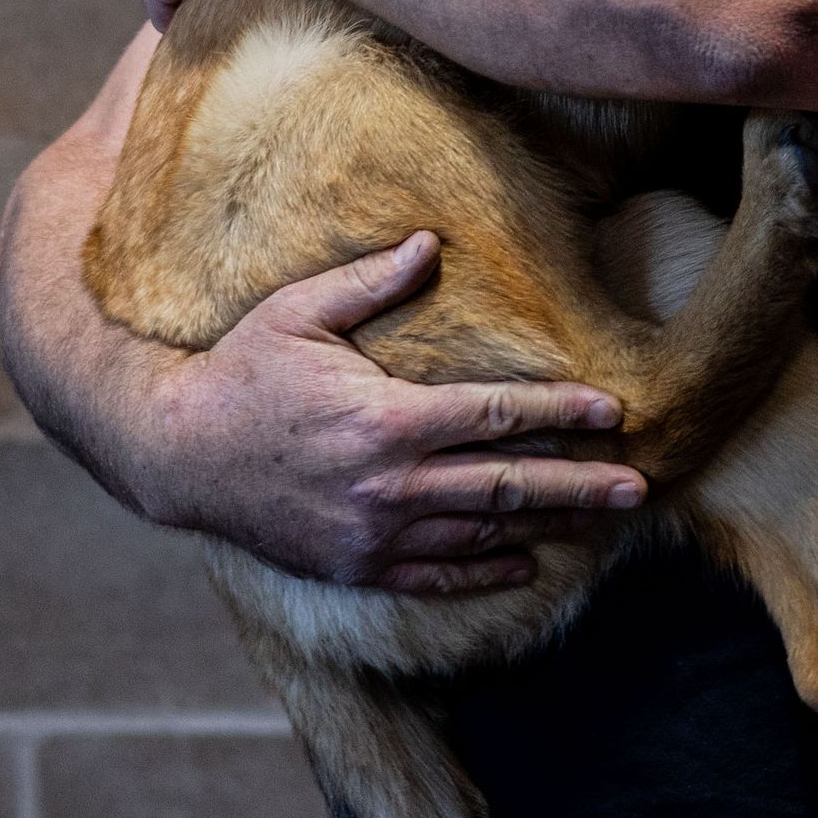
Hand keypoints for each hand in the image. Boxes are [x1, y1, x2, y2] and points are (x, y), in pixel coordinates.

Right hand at [141, 231, 646, 594]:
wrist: (176, 456)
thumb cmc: (242, 371)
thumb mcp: (299, 312)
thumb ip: (369, 281)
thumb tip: (431, 243)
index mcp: (385, 419)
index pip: (495, 416)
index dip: (559, 412)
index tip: (613, 410)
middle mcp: (388, 485)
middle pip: (506, 484)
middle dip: (580, 483)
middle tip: (640, 486)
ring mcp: (372, 534)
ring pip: (480, 531)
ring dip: (547, 525)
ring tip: (603, 520)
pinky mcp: (353, 565)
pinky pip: (433, 574)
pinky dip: (483, 570)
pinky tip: (524, 564)